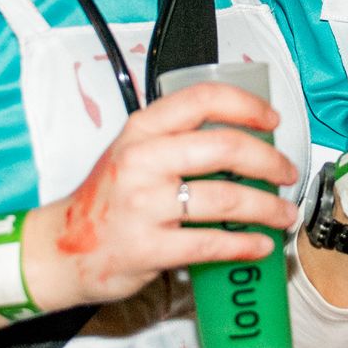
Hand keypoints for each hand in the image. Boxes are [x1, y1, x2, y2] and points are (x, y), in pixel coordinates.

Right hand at [28, 82, 299, 310]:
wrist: (61, 248)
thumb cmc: (105, 199)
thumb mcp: (132, 151)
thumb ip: (176, 139)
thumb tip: (244, 140)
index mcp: (142, 129)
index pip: (203, 99)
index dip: (248, 106)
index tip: (272, 121)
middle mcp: (142, 160)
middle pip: (226, 148)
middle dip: (270, 162)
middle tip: (286, 173)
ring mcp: (144, 205)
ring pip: (226, 199)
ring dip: (268, 208)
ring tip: (283, 214)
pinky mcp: (149, 247)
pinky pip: (212, 244)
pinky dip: (245, 245)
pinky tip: (260, 245)